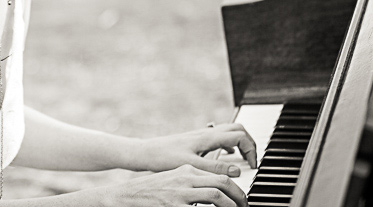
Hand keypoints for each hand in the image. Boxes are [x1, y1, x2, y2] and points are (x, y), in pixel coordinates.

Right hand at [85, 165, 247, 206]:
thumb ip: (192, 182)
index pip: (219, 174)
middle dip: (239, 196)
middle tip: (245, 206)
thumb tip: (214, 191)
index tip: (241, 199)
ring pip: (216, 195)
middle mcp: (185, 178)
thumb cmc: (152, 190)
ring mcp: (181, 193)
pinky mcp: (175, 206)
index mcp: (187, 170)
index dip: (235, 188)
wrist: (128, 195)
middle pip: (222, 182)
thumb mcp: (173, 180)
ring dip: (230, 205)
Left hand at [134, 124, 257, 176]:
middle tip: (252, 160)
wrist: (146, 152)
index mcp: (208, 137)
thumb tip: (238, 169)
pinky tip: (227, 157)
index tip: (252, 166)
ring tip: (243, 159)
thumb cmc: (164, 158)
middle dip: (250, 142)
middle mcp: (206, 133)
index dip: (252, 149)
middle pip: (238, 129)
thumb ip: (216, 167)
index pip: (240, 135)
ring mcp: (201, 135)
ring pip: (229, 131)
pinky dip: (229, 145)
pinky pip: (219, 137)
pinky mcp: (196, 140)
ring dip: (240, 142)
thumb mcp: (192, 165)